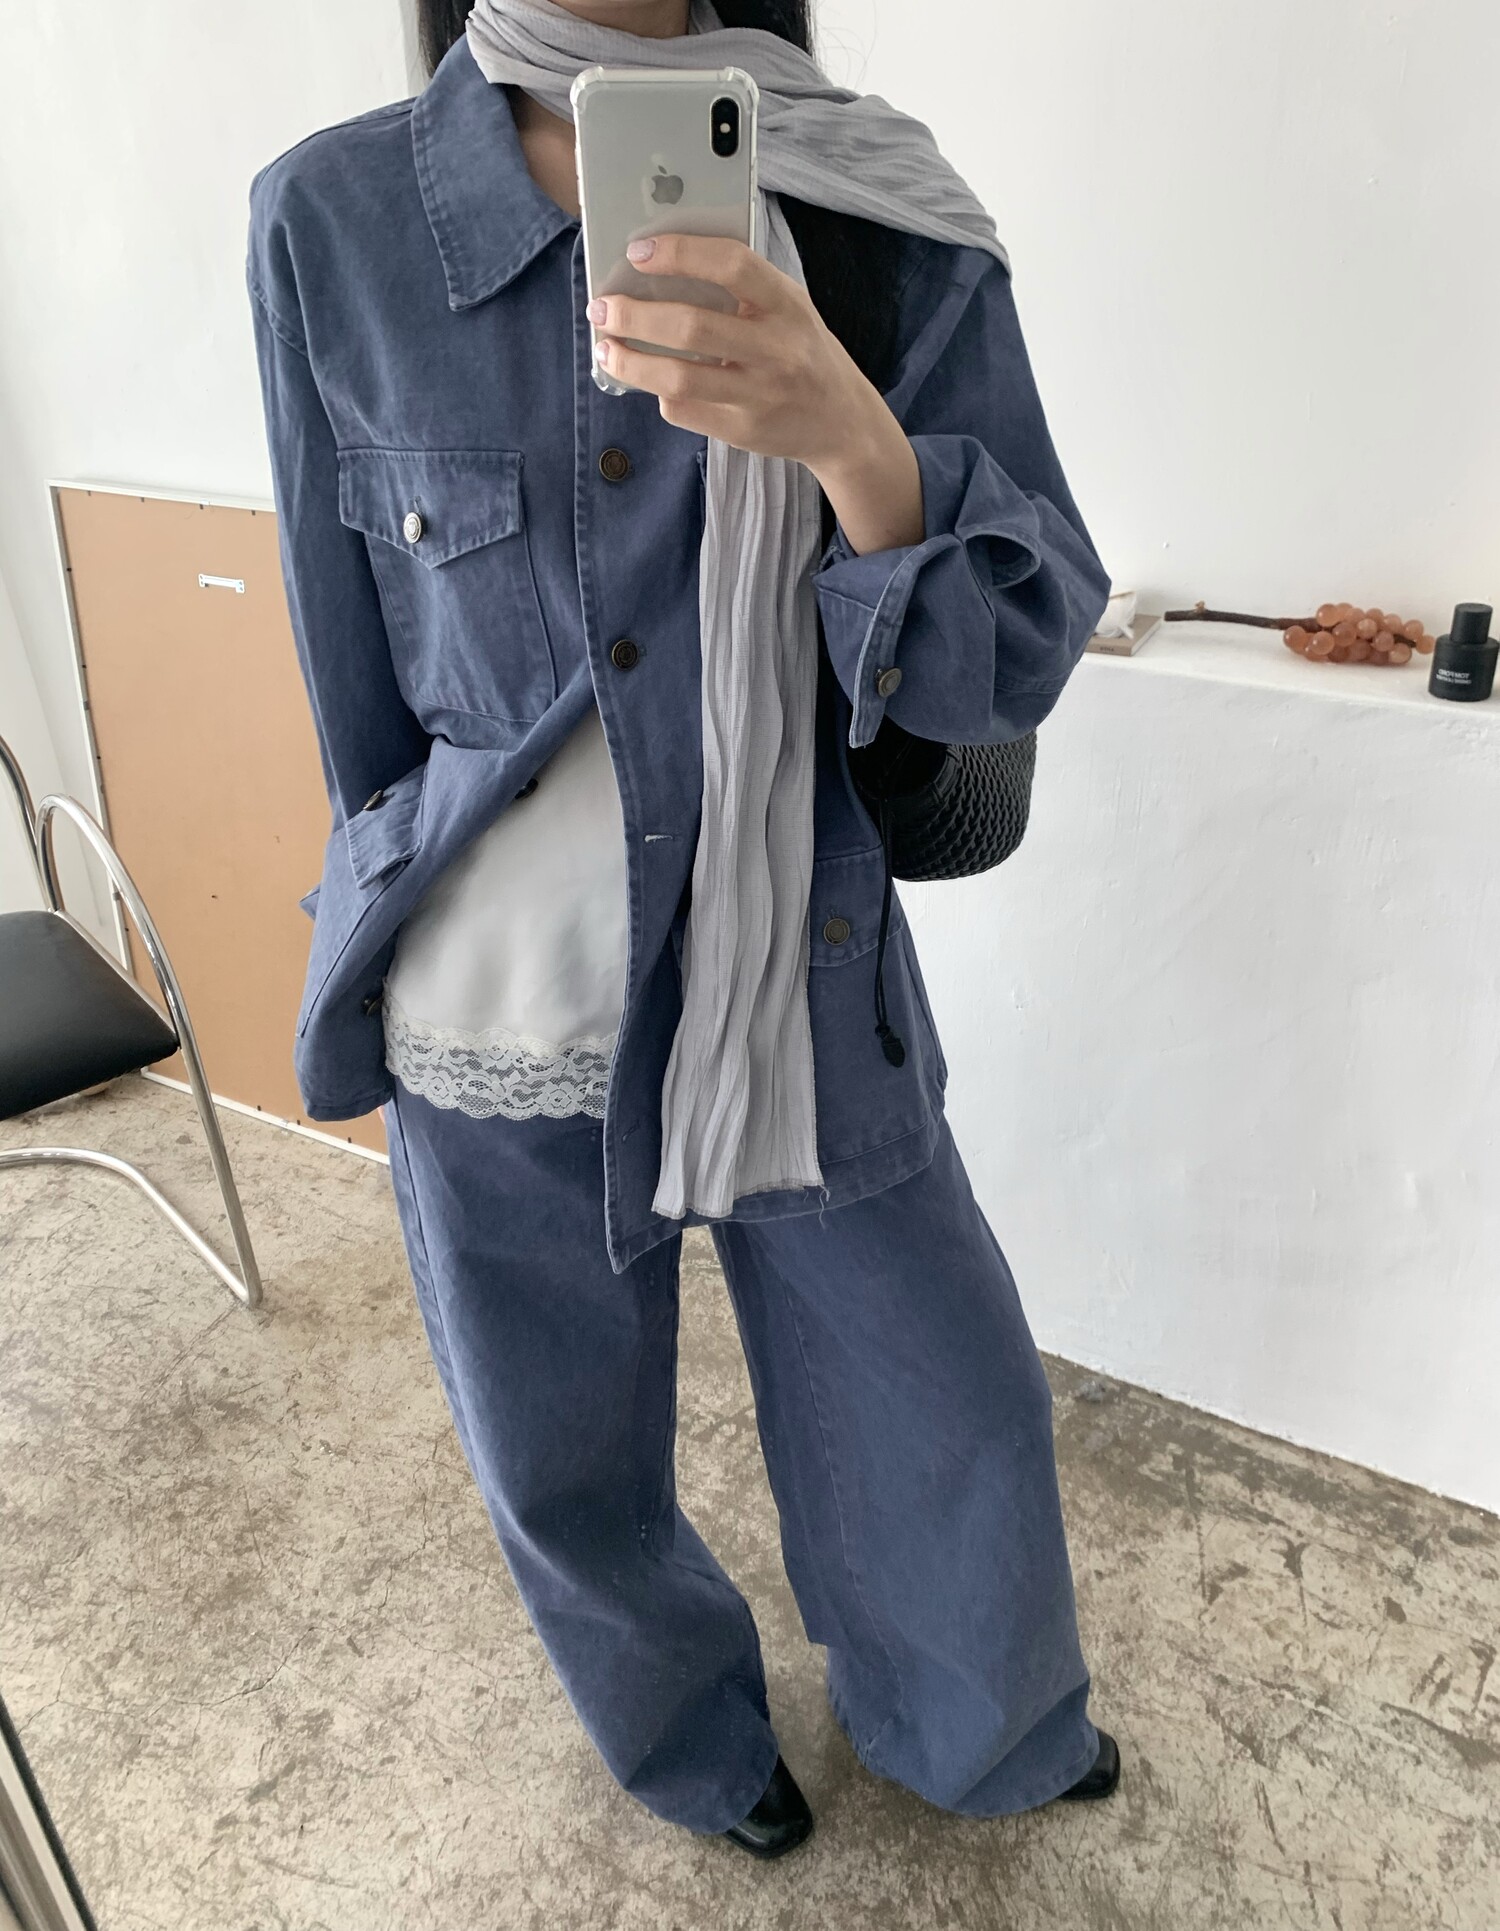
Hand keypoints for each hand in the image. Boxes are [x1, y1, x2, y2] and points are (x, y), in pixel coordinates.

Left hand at [588, 232, 923, 555]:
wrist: (842, 421)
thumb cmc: (801, 350)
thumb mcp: (787, 306)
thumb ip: (739, 286)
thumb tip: (660, 267)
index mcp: (787, 304)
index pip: (731, 266)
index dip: (680, 253)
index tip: (637, 252)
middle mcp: (777, 349)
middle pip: (692, 328)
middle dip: (635, 316)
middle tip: (603, 307)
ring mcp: (761, 395)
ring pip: (679, 379)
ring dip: (631, 363)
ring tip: (606, 348)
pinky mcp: (745, 431)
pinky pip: (685, 411)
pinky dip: (660, 393)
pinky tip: (650, 381)